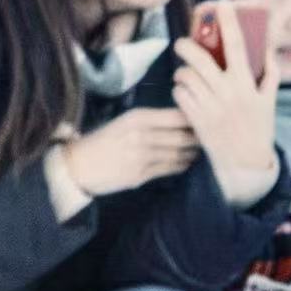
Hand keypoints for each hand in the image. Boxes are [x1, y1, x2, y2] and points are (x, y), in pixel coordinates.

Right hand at [61, 108, 202, 196]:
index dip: (195, 118)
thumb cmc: (103, 141)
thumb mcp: (124, 123)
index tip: (208, 118)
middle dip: (200, 137)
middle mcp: (140, 135)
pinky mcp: (140, 175)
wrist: (78, 166)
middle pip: (182, 135)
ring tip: (202, 149)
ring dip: (194, 152)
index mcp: (137, 118)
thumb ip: (151, 120)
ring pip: (179, 153)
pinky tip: (188, 161)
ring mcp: (141, 157)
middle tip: (212, 136)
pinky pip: (170, 168)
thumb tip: (184, 118)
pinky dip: (182, 164)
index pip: (177, 116)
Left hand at [173, 0, 281, 206]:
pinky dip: (180, 91)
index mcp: (247, 84)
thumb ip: (270, 75)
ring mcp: (209, 106)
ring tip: (187, 76)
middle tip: (183, 45)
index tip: (221, 2)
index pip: (236, 45)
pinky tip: (187, 96)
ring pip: (185, 76)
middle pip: (198, 58)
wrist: (244, 164)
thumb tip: (267, 52)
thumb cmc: (259, 130)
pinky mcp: (194, 119)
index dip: (228, 21)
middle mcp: (227, 93)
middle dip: (186, 46)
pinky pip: (179, 94)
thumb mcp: (269, 102)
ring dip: (183, 72)